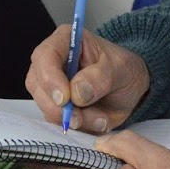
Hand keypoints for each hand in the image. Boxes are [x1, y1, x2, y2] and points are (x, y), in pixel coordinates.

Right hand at [25, 26, 149, 133]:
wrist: (131, 89)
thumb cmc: (123, 69)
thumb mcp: (120, 68)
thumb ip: (100, 78)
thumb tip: (76, 93)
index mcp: (65, 41)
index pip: (45, 56)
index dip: (50, 78)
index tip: (64, 99)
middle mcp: (52, 62)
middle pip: (37, 85)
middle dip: (57, 107)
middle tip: (79, 118)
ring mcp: (51, 86)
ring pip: (45, 107)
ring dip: (73, 119)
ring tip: (101, 118)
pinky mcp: (56, 107)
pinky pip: (58, 122)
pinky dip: (78, 127)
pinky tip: (98, 121)